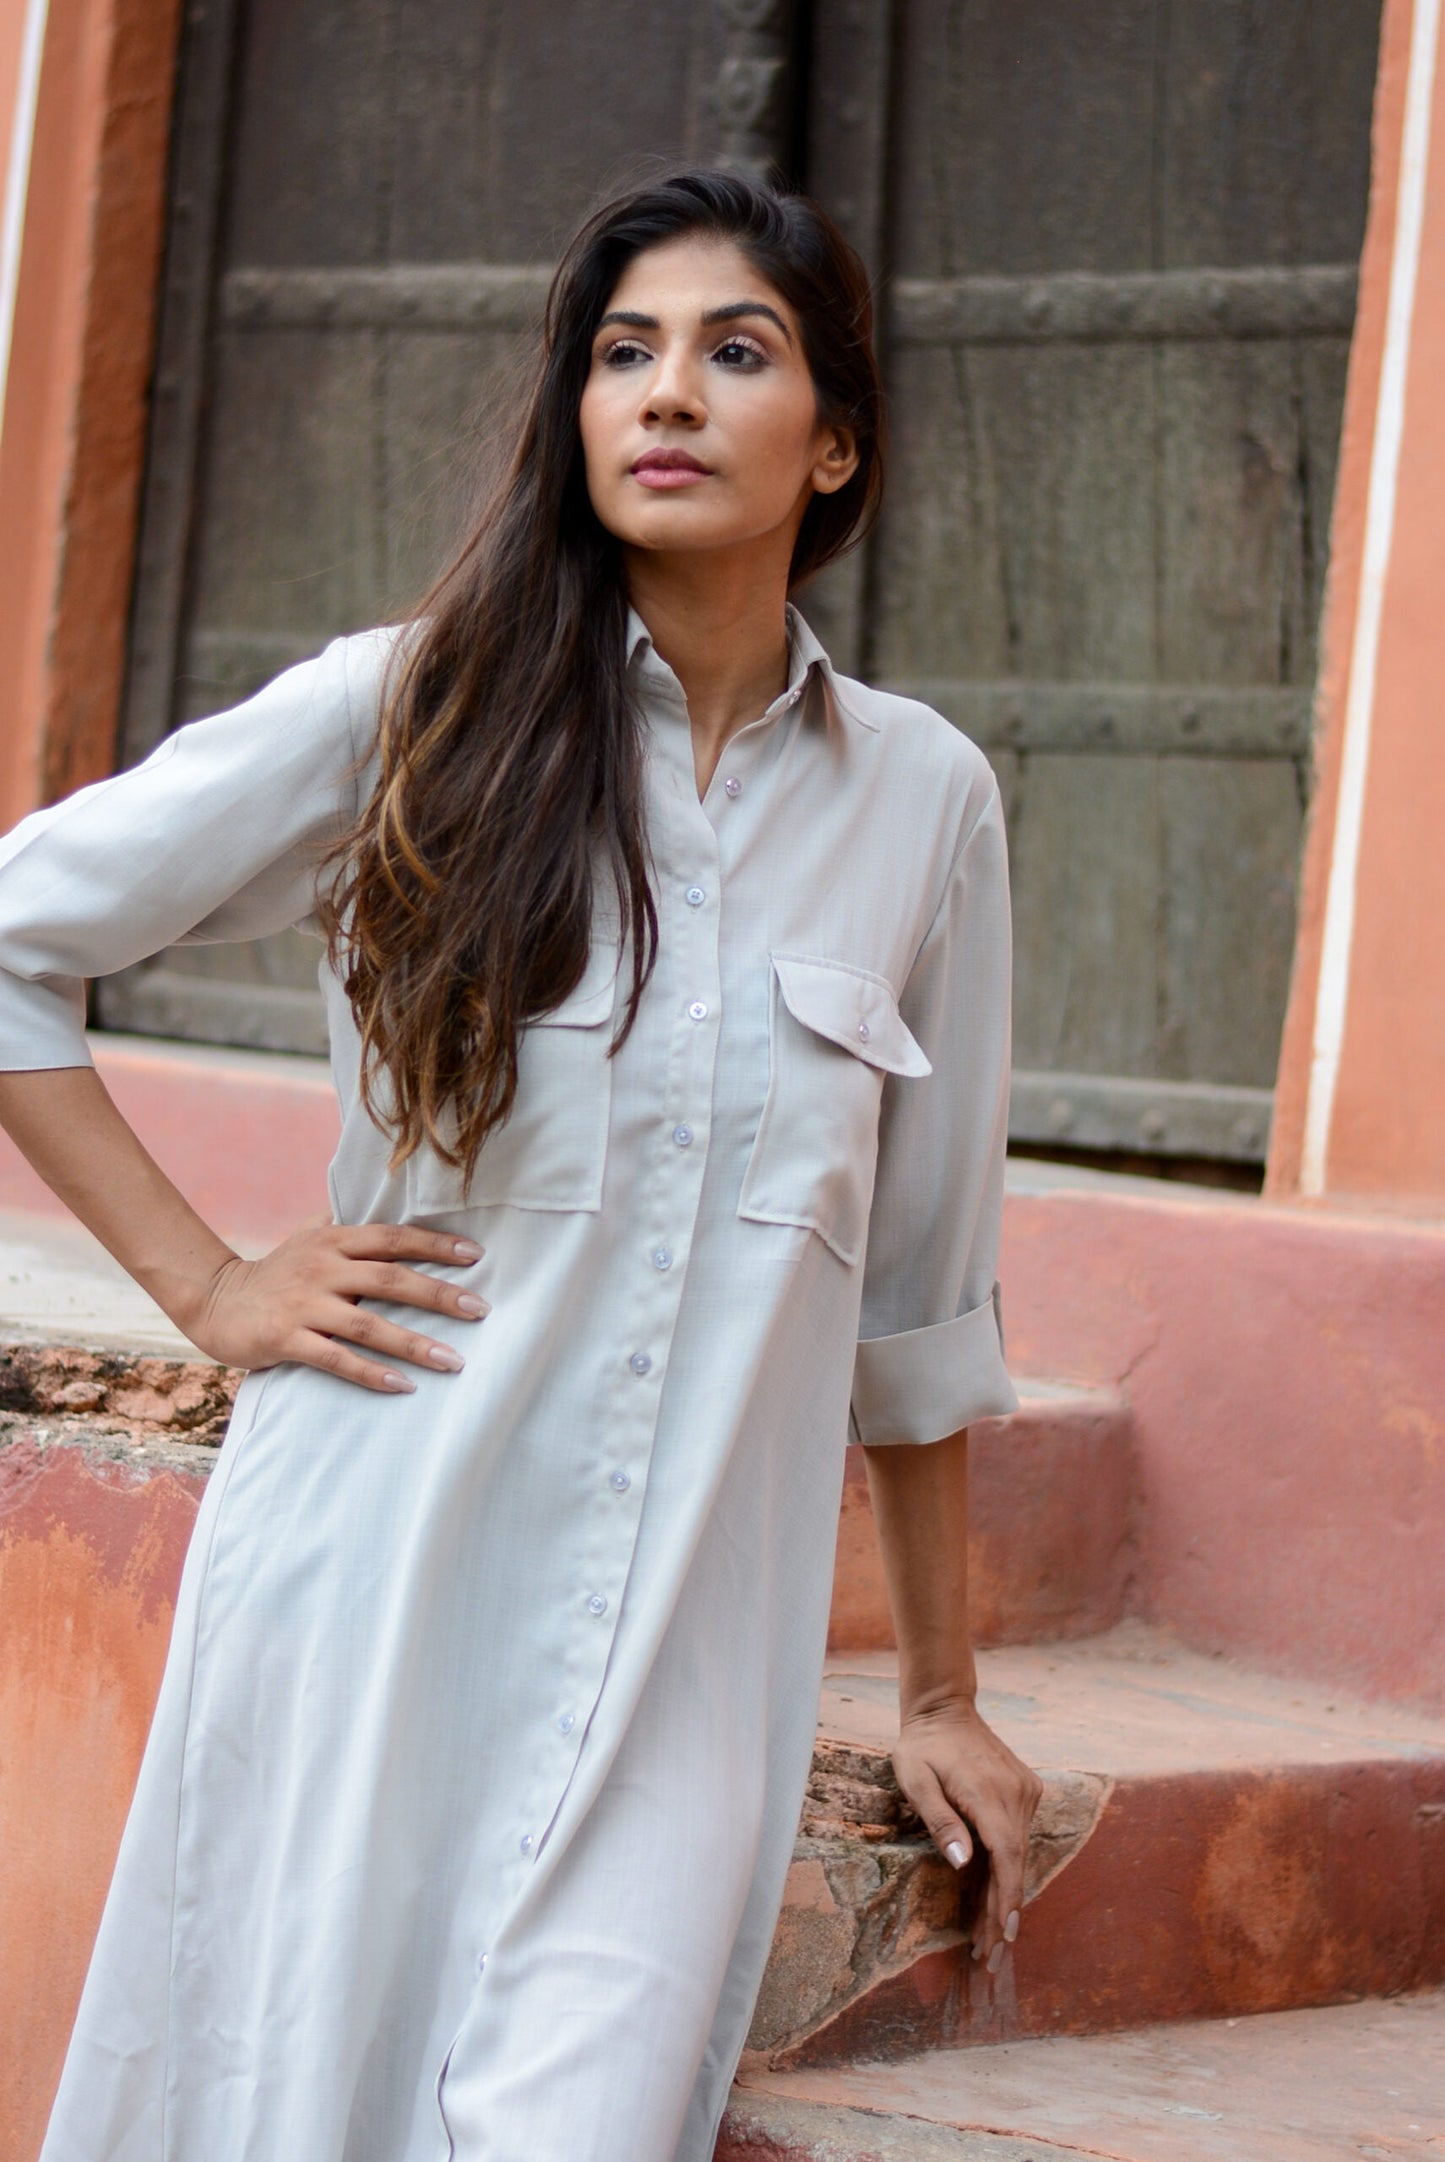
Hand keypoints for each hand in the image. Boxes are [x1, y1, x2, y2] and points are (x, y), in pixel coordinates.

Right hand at [179, 1220, 488, 1392]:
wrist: (214, 1300)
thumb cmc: (275, 1272)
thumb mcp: (308, 1238)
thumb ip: (348, 1227)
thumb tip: (393, 1211)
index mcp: (333, 1239)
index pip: (393, 1238)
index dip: (435, 1244)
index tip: (476, 1256)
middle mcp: (322, 1267)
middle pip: (390, 1279)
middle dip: (440, 1294)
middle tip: (481, 1310)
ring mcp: (304, 1304)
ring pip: (368, 1324)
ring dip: (414, 1344)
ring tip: (453, 1360)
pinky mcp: (285, 1338)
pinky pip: (336, 1359)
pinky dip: (371, 1373)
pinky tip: (403, 1385)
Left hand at [892, 1699, 1043, 1970]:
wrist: (944, 1709)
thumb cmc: (922, 1747)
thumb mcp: (915, 1780)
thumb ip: (939, 1820)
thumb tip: (964, 1864)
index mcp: (988, 1793)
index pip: (1007, 1855)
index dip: (1007, 1898)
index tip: (1004, 1935)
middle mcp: (1016, 1793)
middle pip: (1014, 1862)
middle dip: (1002, 1911)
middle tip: (988, 1957)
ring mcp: (1025, 1791)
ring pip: (1018, 1852)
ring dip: (1003, 1893)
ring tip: (986, 1939)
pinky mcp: (1025, 1791)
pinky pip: (1018, 1836)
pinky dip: (1007, 1867)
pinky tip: (992, 1897)